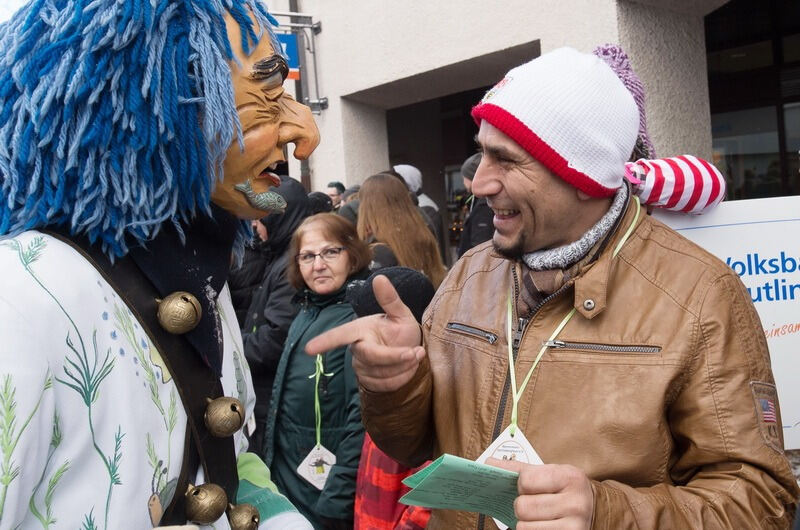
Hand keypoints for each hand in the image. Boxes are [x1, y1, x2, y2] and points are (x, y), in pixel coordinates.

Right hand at [305, 275, 424, 391]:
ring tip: (415, 355)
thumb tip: (379, 277)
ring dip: (404, 367)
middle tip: (417, 352)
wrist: (410, 351)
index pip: (339, 335)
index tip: (309, 349)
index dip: (325, 342)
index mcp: (360, 330)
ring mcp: (361, 367)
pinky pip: (386, 385)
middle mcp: (357, 349)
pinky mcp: (369, 382)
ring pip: (382, 373)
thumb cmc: (402, 331)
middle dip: (397, 356)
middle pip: (372, 357)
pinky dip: (403, 377)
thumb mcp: (401, 313)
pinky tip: (409, 367)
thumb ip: (390, 299)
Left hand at [487, 458, 593, 529]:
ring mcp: (574, 526)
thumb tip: (488, 463)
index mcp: (570, 477)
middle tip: (531, 505)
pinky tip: (542, 526)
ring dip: (525, 523)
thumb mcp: (550, 473)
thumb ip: (520, 469)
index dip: (520, 484)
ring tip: (538, 518)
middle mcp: (576, 503)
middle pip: (522, 507)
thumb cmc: (564, 489)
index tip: (526, 486)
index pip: (525, 480)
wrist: (594, 510)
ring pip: (524, 527)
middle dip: (521, 506)